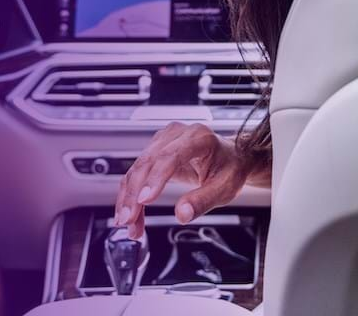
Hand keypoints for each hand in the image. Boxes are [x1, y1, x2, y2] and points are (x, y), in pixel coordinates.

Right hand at [113, 123, 257, 238]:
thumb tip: (182, 214)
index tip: (145, 200)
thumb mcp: (225, 188)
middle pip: (147, 163)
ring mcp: (162, 141)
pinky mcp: (153, 151)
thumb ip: (203, 201)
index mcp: (198, 138)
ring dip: (128, 198)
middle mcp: (176, 135)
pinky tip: (129, 213)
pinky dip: (130, 194)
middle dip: (134, 194)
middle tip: (128, 220)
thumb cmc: (229, 169)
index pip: (170, 156)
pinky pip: (136, 173)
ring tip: (128, 223)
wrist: (230, 158)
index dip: (155, 179)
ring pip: (136, 169)